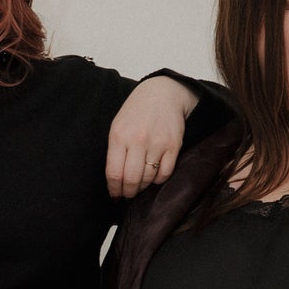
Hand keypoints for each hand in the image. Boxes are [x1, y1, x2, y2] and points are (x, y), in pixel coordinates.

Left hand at [106, 76, 196, 198]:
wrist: (162, 94)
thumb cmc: (136, 112)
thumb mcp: (118, 127)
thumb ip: (115, 152)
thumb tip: (115, 182)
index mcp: (119, 136)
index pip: (114, 173)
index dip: (114, 189)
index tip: (115, 195)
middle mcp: (138, 140)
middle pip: (132, 180)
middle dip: (129, 192)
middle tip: (128, 194)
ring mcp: (157, 143)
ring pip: (148, 179)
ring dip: (143, 187)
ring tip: (140, 184)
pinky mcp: (173, 145)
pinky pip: (165, 173)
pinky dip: (158, 180)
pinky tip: (154, 175)